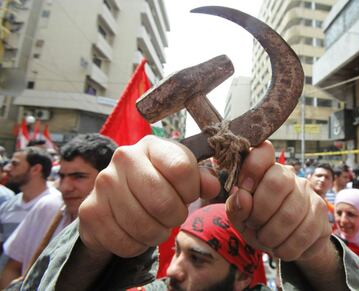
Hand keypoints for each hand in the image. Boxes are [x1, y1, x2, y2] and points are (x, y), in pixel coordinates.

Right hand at [78, 136, 219, 257]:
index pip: (182, 170)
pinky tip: (136, 232)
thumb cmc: (156, 181)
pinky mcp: (90, 211)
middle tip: (172, 215)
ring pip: (144, 227)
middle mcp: (124, 158)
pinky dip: (137, 246)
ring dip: (157, 233)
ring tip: (156, 223)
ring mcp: (103, 184)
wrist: (114, 195)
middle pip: (163, 203)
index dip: (192, 191)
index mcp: (151, 145)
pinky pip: (125, 243)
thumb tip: (212, 186)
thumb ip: (201, 178)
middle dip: (175, 216)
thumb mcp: (181, 174)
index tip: (188, 194)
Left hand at [226, 141, 331, 261]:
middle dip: (259, 212)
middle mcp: (291, 177)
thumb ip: (236, 206)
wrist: (288, 245)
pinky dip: (286, 248)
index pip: (263, 153)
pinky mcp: (322, 217)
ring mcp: (310, 195)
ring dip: (271, 235)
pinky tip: (281, 247)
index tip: (242, 189)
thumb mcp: (240, 216)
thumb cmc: (259, 223)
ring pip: (290, 215)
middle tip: (253, 225)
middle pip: (277, 183)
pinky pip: (303, 235)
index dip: (251, 168)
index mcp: (267, 170)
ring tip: (266, 239)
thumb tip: (243, 198)